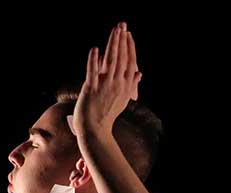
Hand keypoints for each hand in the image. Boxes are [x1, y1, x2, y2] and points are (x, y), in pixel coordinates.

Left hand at [73, 22, 142, 137]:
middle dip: (122, 40)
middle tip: (122, 24)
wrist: (95, 130)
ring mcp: (104, 86)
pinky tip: (95, 49)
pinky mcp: (91, 89)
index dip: (129, 47)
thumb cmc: (107, 115)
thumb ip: (132, 85)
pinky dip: (93, 60)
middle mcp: (117, 83)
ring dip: (112, 44)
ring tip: (114, 31)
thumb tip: (139, 73)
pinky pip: (92, 72)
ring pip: (110, 61)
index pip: (130, 61)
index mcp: (126, 85)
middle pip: (121, 58)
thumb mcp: (123, 100)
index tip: (128, 34)